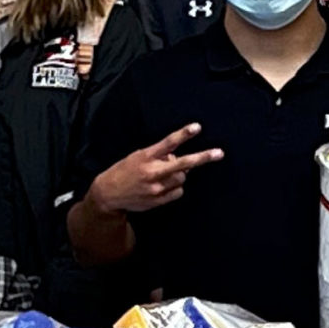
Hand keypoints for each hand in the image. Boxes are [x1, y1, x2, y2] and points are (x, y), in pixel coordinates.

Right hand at [91, 124, 221, 213]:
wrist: (109, 194)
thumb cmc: (125, 171)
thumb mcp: (138, 157)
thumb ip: (159, 156)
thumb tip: (180, 159)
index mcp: (146, 156)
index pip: (168, 143)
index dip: (183, 134)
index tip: (197, 127)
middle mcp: (152, 172)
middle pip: (183, 164)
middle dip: (202, 158)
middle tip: (219, 153)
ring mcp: (156, 187)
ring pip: (182, 178)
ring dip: (179, 174)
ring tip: (164, 174)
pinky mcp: (158, 200)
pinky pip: (178, 192)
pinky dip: (175, 187)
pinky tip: (163, 186)